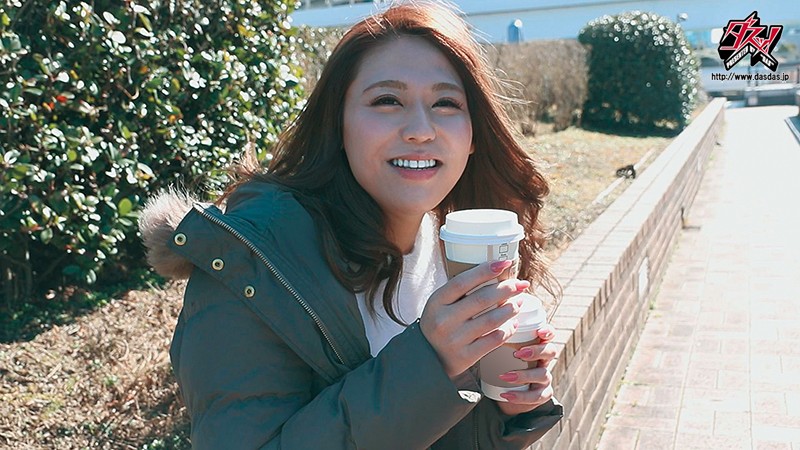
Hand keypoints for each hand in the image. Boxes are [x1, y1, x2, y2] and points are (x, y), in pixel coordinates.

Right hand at [420, 260, 527, 378]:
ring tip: (520, 302)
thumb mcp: (440, 304)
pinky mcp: (465, 356)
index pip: (463, 282)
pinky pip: (494, 340)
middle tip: (521, 284)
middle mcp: (444, 320)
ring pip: (491, 320)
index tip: (505, 263)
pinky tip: (514, 323)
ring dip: (510, 309)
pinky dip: (508, 330)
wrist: (428, 358)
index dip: (485, 270)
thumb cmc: (440, 323)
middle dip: (506, 289)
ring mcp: (454, 340)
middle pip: (482, 299)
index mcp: (436, 302)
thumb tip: (494, 271)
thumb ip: (460, 290)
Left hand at [496, 325, 556, 415]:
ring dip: (523, 375)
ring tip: (505, 376)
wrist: (505, 390)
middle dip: (536, 351)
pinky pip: (537, 396)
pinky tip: (507, 395)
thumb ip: (496, 337)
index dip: (548, 331)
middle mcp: (544, 360)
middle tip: (518, 353)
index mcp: (536, 345)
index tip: (540, 332)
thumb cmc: (502, 363)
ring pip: (543, 374)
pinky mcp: (542, 394)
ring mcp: (544, 377)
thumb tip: (481, 326)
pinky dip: (521, 396)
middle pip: (550, 351)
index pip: (548, 334)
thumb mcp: (500, 349)